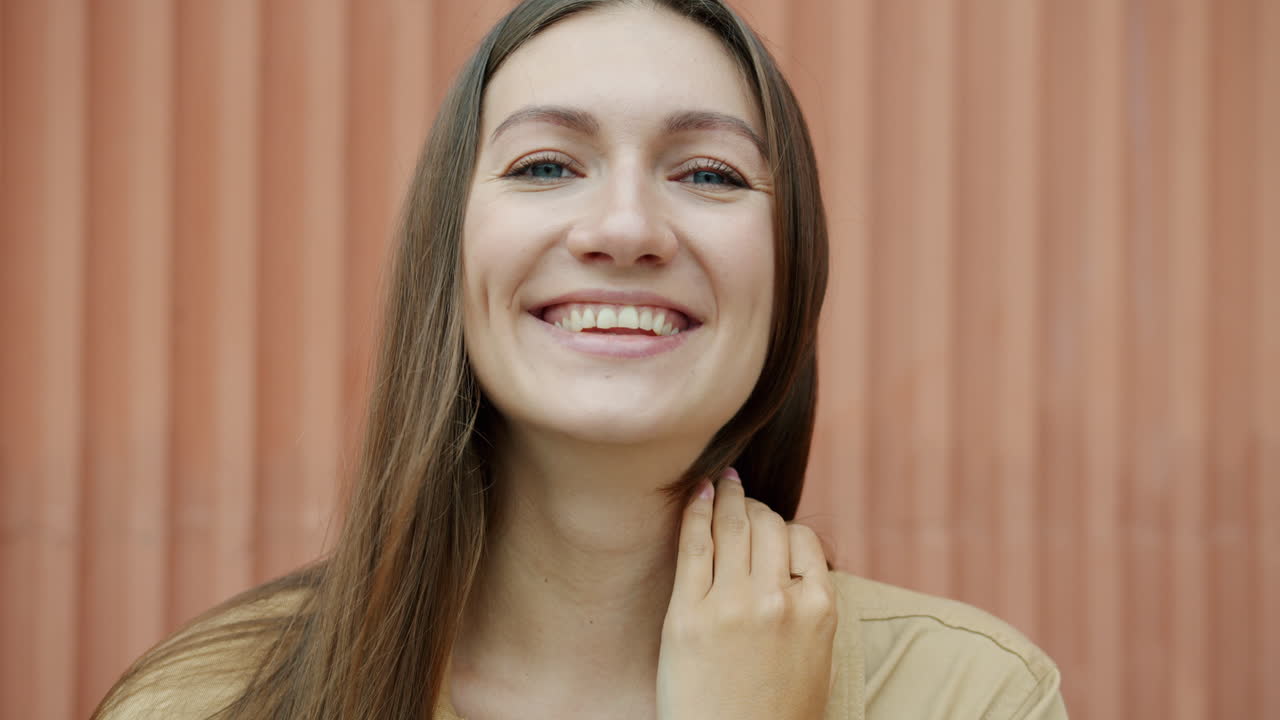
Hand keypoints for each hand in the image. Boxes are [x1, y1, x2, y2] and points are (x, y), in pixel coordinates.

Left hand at [657, 468, 836, 719]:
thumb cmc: (776, 712)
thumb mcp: (817, 658)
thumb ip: (811, 608)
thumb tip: (800, 566)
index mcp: (819, 610)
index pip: (802, 539)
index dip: (783, 526)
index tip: (769, 521)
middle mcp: (778, 600)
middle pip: (768, 525)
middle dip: (753, 504)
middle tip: (739, 494)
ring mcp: (731, 605)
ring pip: (732, 526)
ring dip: (726, 496)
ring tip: (720, 481)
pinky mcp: (688, 615)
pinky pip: (693, 546)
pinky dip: (695, 511)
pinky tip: (696, 492)